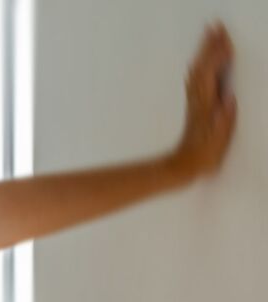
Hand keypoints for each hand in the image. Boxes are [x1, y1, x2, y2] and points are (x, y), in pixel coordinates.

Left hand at [172, 22, 237, 177]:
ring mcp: (194, 102)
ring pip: (197, 70)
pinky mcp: (195, 105)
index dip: (218, 57)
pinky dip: (201, 64)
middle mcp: (197, 100)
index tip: (226, 41)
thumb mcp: (219, 141)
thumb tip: (228, 99)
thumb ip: (224, 120)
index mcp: (205, 106)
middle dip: (209, 45)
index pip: (211, 75)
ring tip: (210, 34)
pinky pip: (196, 79)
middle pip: (202, 67)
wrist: (183, 165)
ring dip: (204, 51)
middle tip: (215, 26)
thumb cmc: (204, 155)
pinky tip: (202, 60)